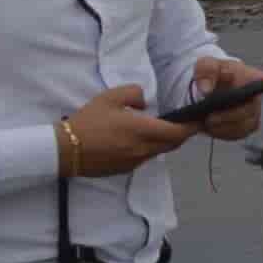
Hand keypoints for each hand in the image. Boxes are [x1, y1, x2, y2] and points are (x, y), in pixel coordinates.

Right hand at [63, 85, 195, 178]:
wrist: (65, 150)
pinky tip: (138, 139)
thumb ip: (133, 94)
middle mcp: (143, 149)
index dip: (191, 127)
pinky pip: (145, 157)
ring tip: (160, 128)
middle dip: (181, 134)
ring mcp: (135, 162)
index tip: (198, 119)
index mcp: (142, 131)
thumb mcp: (109, 98)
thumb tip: (144, 102)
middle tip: (184, 123)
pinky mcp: (126, 169)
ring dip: (165, 142)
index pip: (178, 133)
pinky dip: (149, 148)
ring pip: (160, 151)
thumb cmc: (88, 122)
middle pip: (173, 144)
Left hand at [186, 55, 262, 142]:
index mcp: (249, 77)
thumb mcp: (206, 65)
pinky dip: (222, 133)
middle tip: (210, 117)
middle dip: (229, 116)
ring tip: (208, 121)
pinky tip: (213, 126)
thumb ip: (206, 71)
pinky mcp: (244, 127)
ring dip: (224, 126)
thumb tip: (207, 89)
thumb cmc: (214, 76)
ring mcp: (251, 113)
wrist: (206, 93)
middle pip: (250, 110)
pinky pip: (238, 134)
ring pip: (245, 125)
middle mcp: (255, 96)